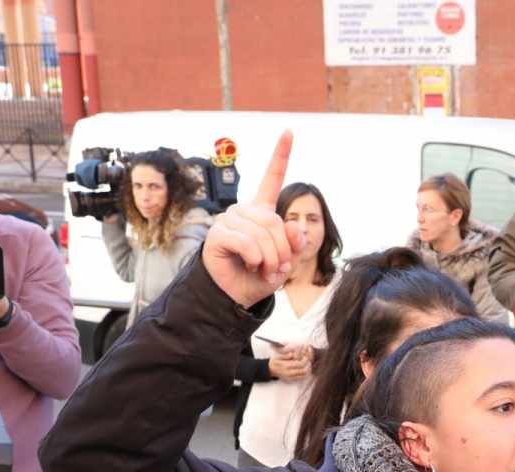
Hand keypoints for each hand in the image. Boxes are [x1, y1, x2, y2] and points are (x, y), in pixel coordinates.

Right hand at [203, 130, 303, 307]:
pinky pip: (247, 242)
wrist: (236, 296)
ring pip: (262, 233)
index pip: (271, 178)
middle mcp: (244, 211)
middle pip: (275, 221)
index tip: (288, 131)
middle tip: (277, 266)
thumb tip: (296, 226)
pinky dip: (255, 258)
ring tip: (264, 269)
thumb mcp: (285, 260)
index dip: (281, 155)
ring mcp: (229, 219)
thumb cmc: (259, 276)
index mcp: (262, 211)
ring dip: (270, 258)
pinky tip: (251, 264)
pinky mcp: (218, 233)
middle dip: (283, 249)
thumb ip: (294, 243)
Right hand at [268, 345, 311, 380]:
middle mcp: (289, 373)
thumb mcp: (278, 356)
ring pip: (304, 375)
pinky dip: (305, 374)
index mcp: (286, 366)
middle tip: (308, 361)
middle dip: (308, 365)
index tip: (305, 356)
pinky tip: (305, 369)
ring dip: (308, 370)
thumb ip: (286, 355)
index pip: (300, 364)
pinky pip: (301, 378)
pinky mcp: (292, 380)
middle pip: (304, 371)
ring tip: (307, 365)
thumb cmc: (275, 362)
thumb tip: (292, 354)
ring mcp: (291, 378)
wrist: (270, 370)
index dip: (305, 360)